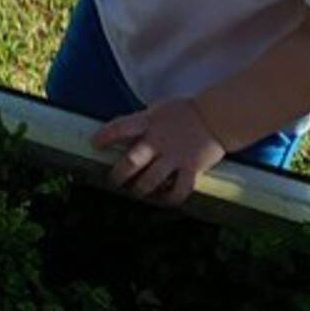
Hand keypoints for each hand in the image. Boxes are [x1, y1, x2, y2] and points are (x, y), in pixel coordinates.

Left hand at [92, 98, 225, 206]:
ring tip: (135, 193)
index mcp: (148, 123)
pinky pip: (178, 190)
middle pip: (132, 161)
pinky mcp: (191, 169)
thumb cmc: (183, 112)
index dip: (104, 137)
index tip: (94, 145)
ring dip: (139, 190)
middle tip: (112, 181)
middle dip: (118, 175)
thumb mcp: (157, 110)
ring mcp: (175, 156)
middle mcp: (159, 141)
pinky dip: (169, 198)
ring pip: (151, 180)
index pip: (119, 128)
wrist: (215, 117)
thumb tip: (123, 134)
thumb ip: (141, 123)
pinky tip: (162, 200)